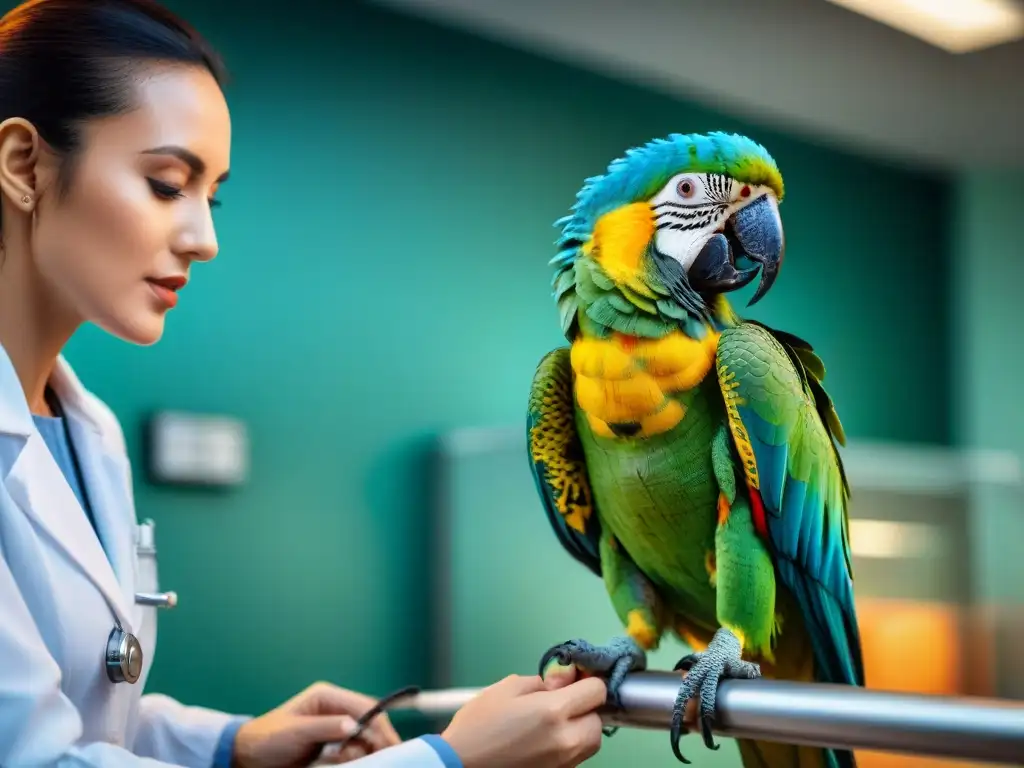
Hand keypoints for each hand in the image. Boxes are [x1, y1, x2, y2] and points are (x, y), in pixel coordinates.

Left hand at [232, 681, 401, 767]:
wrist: (246, 758)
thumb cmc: (266, 739)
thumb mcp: (295, 733)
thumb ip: (325, 728)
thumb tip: (354, 725)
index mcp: (327, 696)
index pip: (364, 706)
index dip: (380, 724)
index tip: (391, 743)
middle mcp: (334, 708)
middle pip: (369, 720)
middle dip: (378, 737)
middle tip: (388, 755)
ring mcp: (334, 726)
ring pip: (364, 736)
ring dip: (366, 749)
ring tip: (360, 760)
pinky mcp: (331, 744)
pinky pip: (354, 749)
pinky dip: (357, 757)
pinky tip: (351, 762)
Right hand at [440, 666, 607, 767]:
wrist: (460, 766)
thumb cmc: (477, 726)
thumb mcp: (507, 688)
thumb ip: (543, 681)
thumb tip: (567, 678)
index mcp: (554, 712)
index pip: (597, 691)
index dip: (587, 680)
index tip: (574, 679)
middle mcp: (566, 740)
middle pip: (598, 720)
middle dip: (585, 708)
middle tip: (561, 701)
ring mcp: (563, 763)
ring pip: (591, 741)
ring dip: (580, 727)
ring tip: (552, 721)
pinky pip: (576, 756)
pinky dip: (569, 744)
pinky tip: (545, 738)